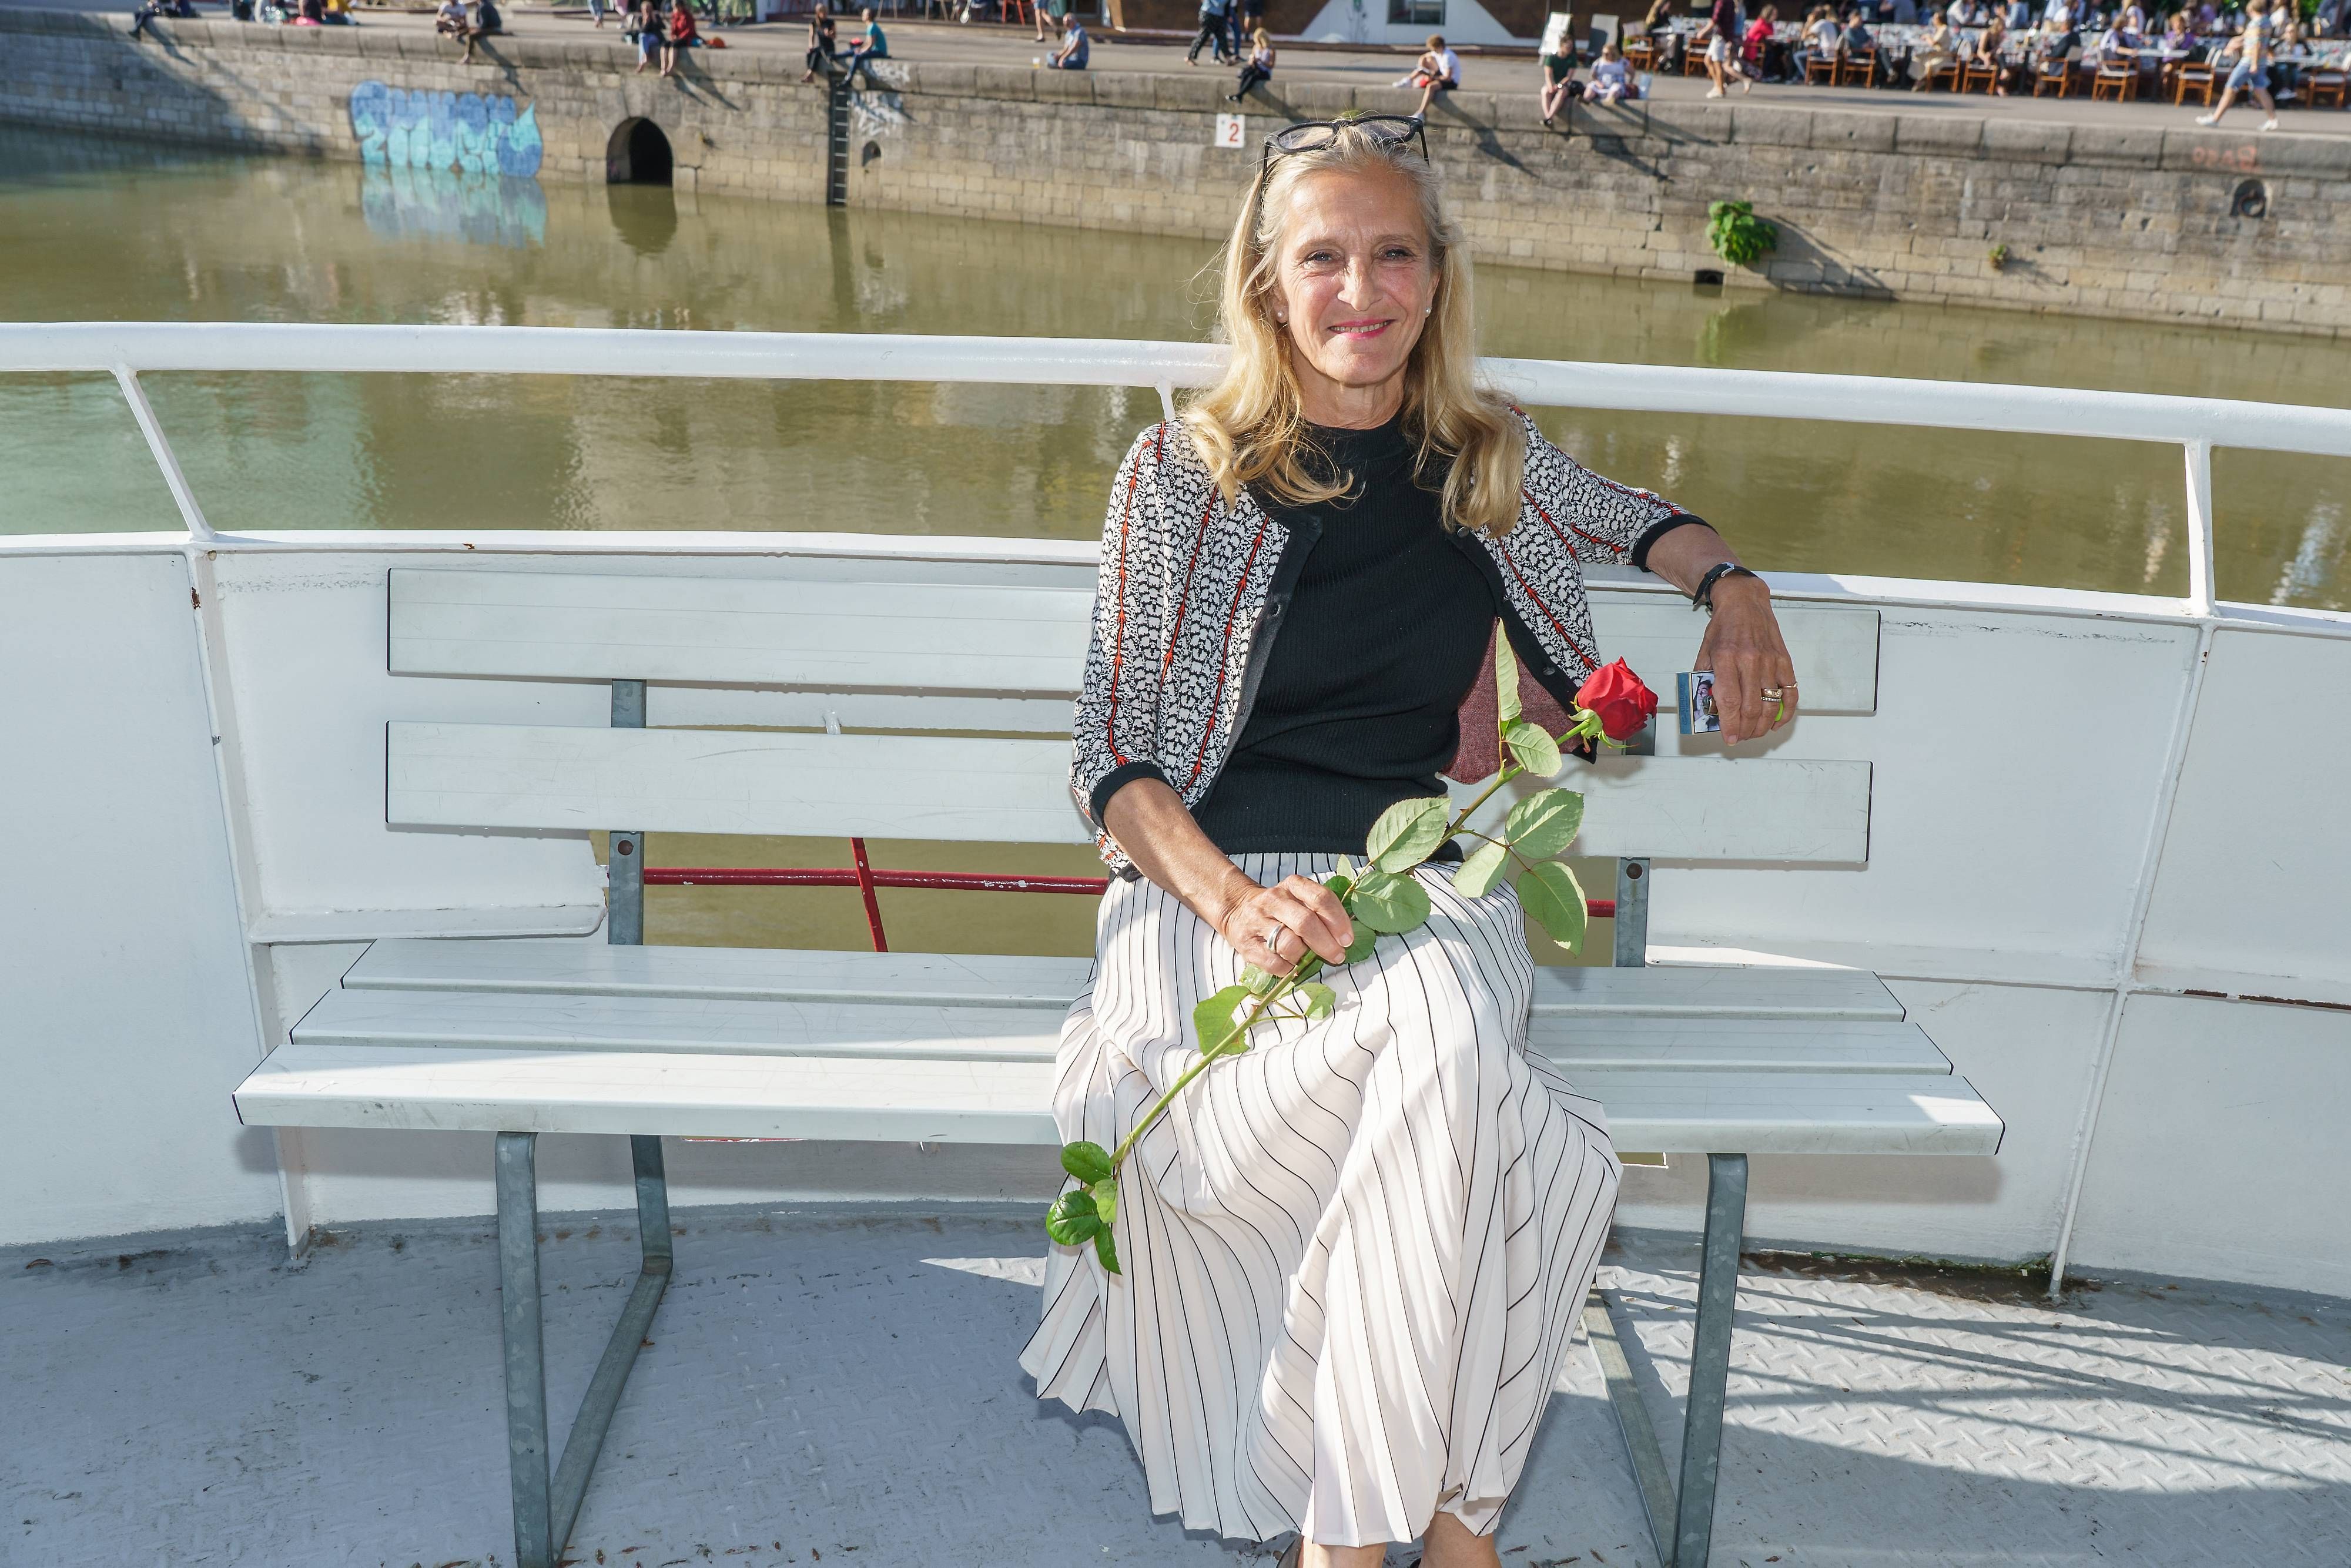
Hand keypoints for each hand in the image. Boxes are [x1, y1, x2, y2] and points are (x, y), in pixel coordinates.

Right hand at [1213, 874, 1354, 976]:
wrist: (1237, 910)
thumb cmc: (1279, 909)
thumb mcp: (1299, 899)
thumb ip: (1320, 911)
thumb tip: (1344, 937)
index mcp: (1292, 886)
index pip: (1321, 898)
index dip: (1338, 921)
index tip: (1347, 939)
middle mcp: (1274, 900)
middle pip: (1305, 922)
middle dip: (1326, 944)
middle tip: (1337, 956)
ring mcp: (1257, 921)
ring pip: (1288, 944)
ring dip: (1304, 957)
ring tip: (1308, 959)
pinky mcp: (1246, 944)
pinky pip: (1273, 963)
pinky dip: (1288, 969)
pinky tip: (1292, 967)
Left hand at [1694, 576, 1797, 743]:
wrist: (1745, 602)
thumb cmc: (1722, 628)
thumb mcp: (1705, 651)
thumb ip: (1705, 679)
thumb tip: (1710, 708)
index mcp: (1726, 658)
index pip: (1729, 700)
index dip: (1730, 724)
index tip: (1729, 738)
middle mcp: (1750, 660)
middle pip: (1751, 706)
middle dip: (1746, 729)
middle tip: (1740, 738)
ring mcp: (1770, 661)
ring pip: (1771, 703)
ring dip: (1763, 725)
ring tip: (1754, 733)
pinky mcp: (1784, 660)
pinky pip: (1790, 692)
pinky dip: (1786, 712)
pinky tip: (1777, 723)